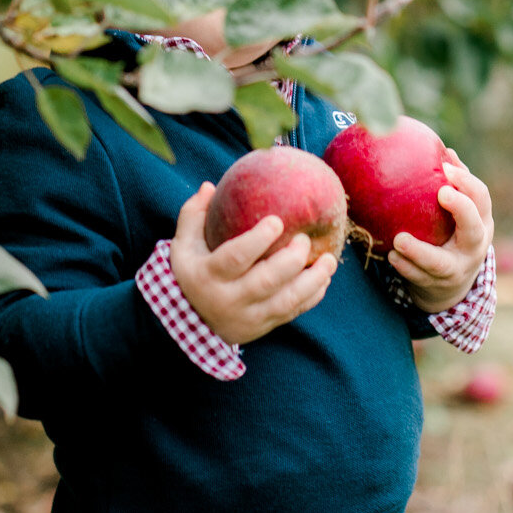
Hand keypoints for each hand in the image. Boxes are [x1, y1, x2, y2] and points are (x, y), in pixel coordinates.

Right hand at [168, 182, 338, 345]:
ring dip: (312, 281)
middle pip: (266, 281)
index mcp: (208, 275)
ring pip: (285, 301)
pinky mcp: (262, 326)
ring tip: (330, 261)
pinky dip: (311, 297)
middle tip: (306, 239)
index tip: (278, 220)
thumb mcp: (183, 246)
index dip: (257, 240)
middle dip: (291, 259)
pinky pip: (292, 313)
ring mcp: (248, 316)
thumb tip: (210, 186)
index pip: (235, 258)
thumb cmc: (191, 274)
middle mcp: (229, 299)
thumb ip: (193, 215)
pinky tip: (323, 279)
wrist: (190, 325)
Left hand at [388, 151, 492, 314]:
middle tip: (441, 192)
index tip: (447, 169)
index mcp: (480, 222)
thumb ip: (454, 185)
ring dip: (420, 251)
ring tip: (399, 238)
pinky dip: (406, 268)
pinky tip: (392, 256)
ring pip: (441, 263)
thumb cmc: (452, 233)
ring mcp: (457, 269)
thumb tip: (445, 151)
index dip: (467, 184)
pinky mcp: (437, 284)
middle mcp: (474, 247)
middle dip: (461, 210)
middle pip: (474, 230)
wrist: (452, 285)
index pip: (481, 199)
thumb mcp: (460, 213)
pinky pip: (420, 277)